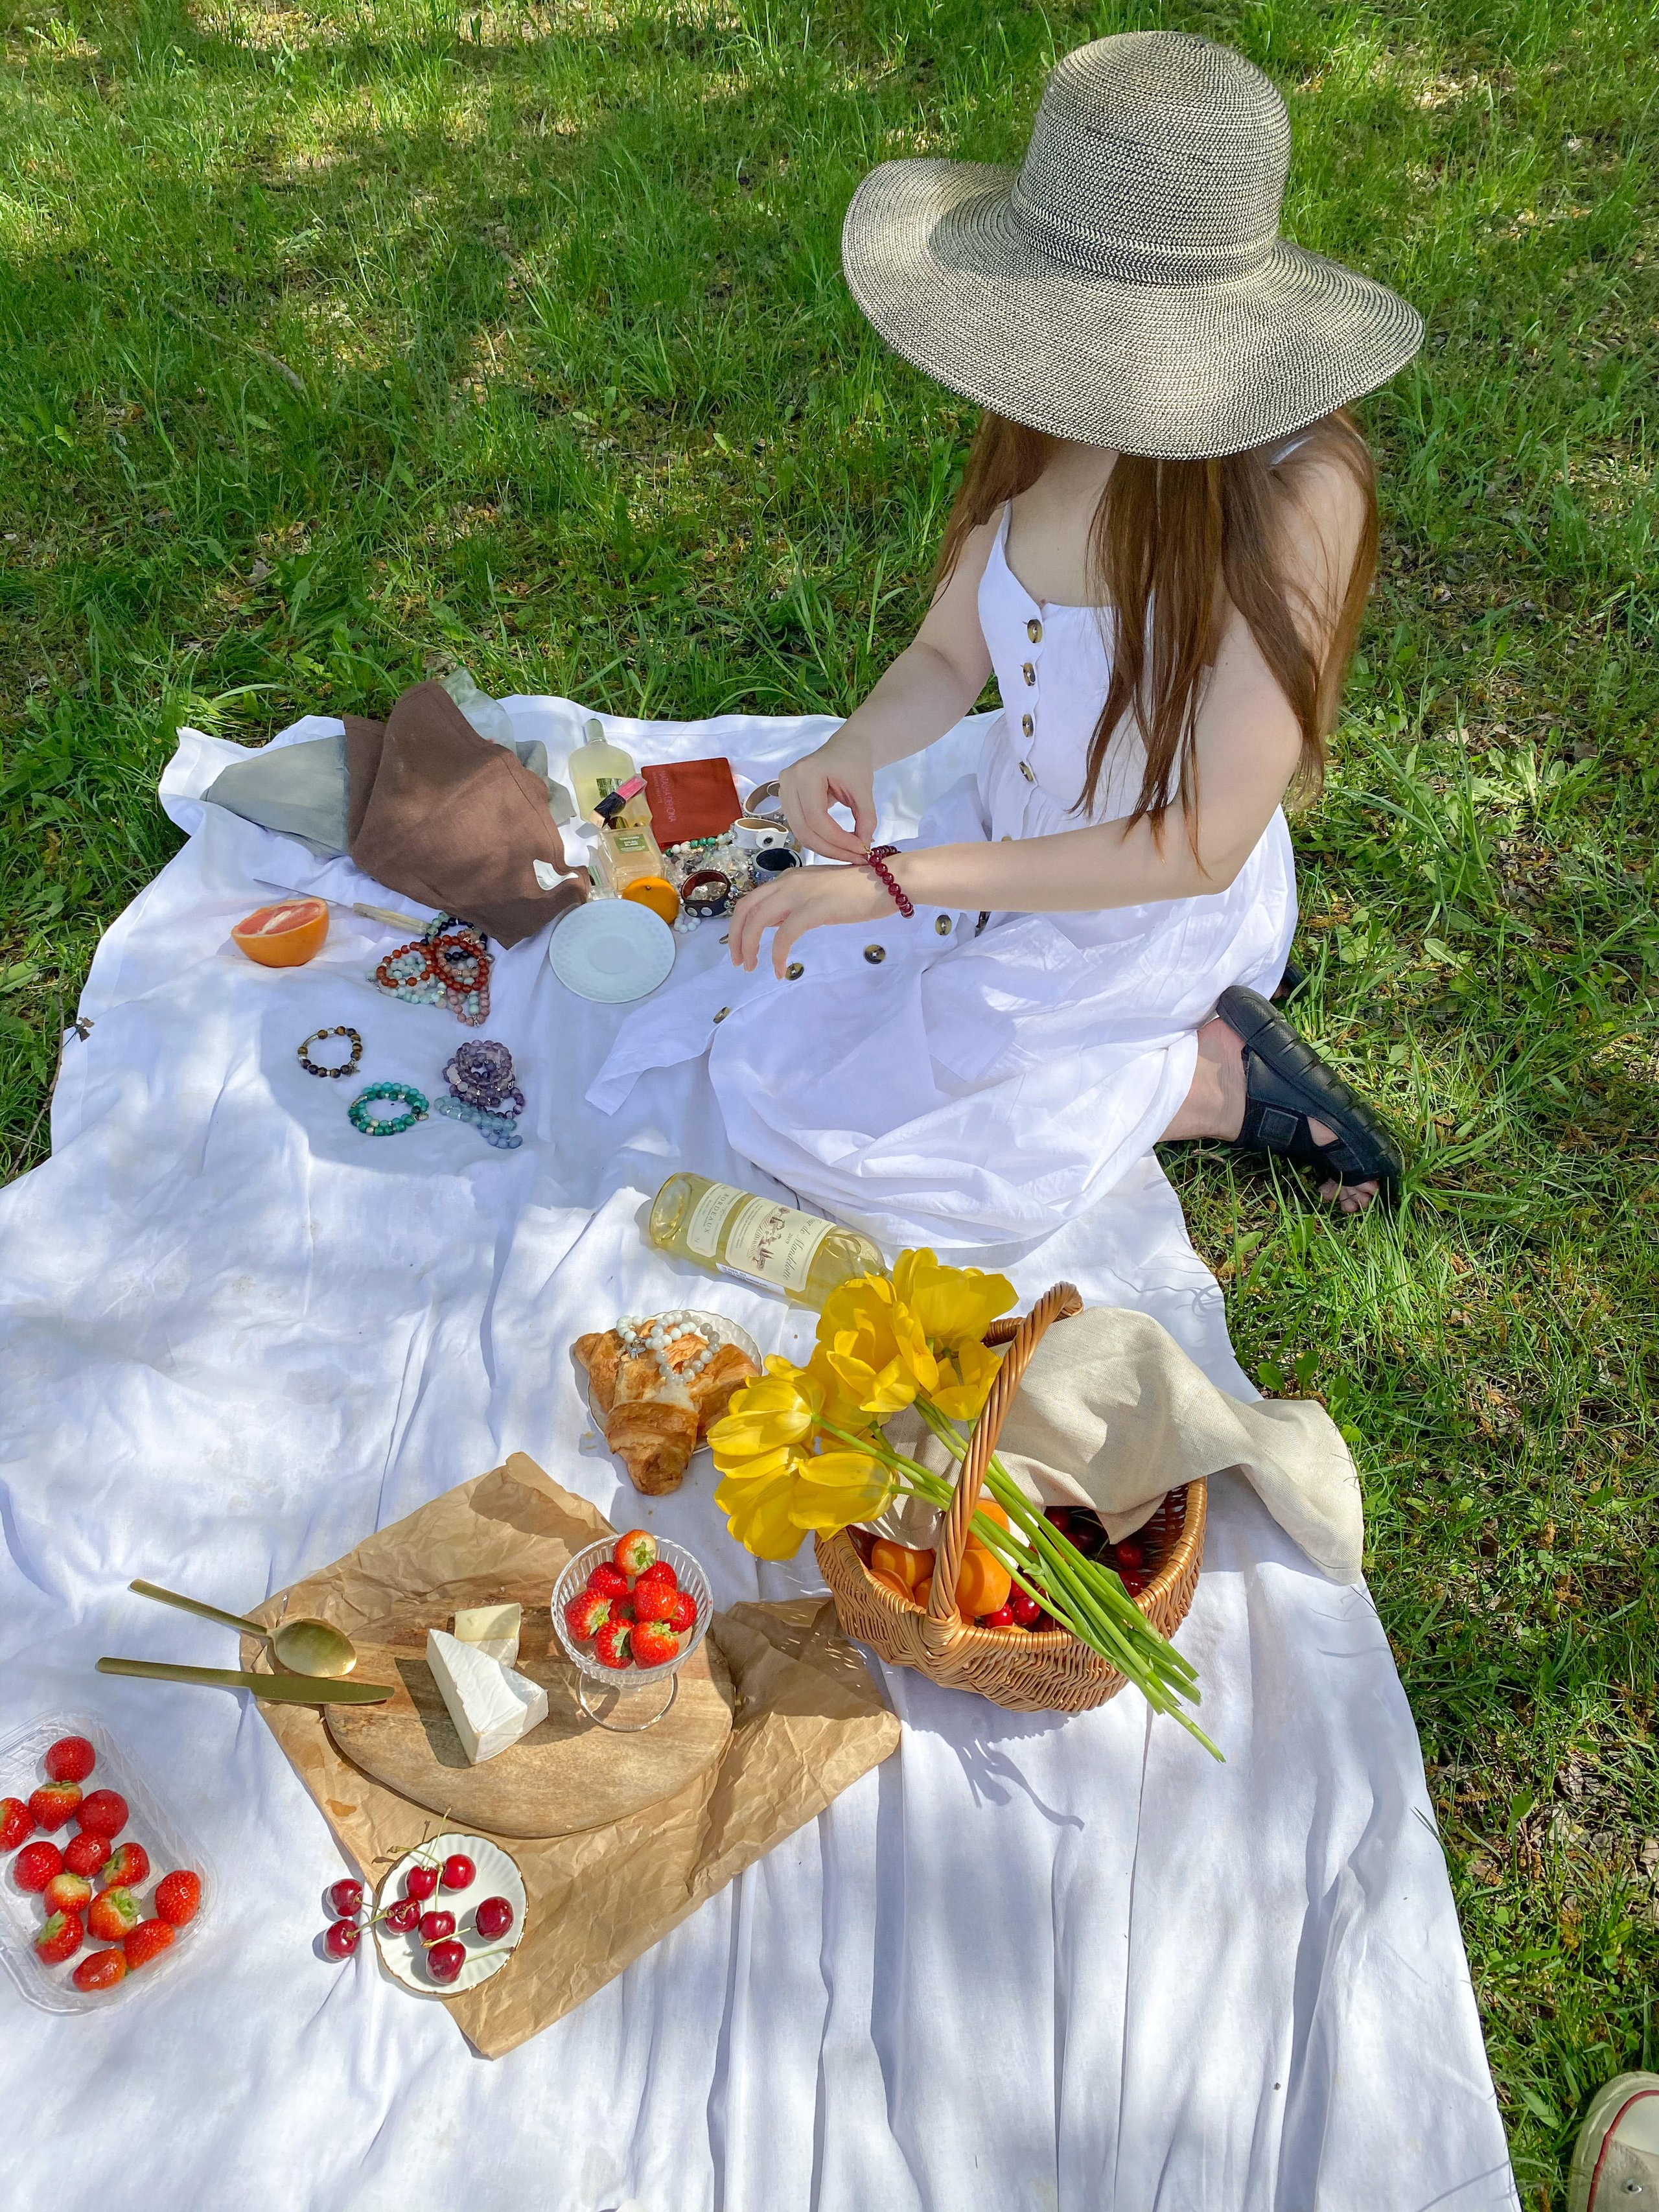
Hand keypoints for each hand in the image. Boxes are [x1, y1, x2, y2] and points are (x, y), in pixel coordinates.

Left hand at [728, 862, 890, 977]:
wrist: (887, 882)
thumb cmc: (859, 891)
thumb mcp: (818, 894)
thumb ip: (795, 905)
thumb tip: (776, 923)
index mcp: (788, 879)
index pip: (751, 900)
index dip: (739, 925)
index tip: (741, 948)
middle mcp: (787, 882)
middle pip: (746, 909)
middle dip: (736, 937)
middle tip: (739, 961)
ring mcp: (799, 894)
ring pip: (757, 921)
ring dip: (749, 946)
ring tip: (752, 967)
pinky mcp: (812, 909)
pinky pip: (783, 936)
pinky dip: (776, 955)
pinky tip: (779, 970)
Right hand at [776, 736, 875, 861]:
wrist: (845, 749)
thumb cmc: (854, 763)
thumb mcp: (864, 789)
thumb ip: (866, 818)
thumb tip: (863, 847)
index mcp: (805, 773)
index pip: (816, 818)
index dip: (838, 839)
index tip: (862, 850)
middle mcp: (788, 781)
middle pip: (804, 829)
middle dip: (831, 849)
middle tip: (856, 858)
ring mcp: (783, 791)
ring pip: (801, 833)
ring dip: (825, 849)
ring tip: (850, 853)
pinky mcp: (787, 801)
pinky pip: (801, 828)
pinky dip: (820, 841)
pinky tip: (838, 845)